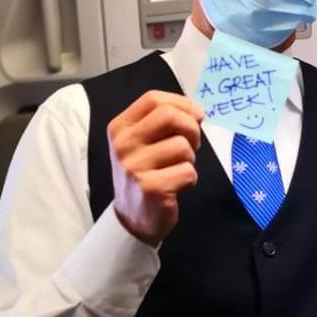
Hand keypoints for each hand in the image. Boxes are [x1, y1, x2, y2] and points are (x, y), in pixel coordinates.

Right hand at [108, 91, 204, 245]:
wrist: (132, 217)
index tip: (197, 115)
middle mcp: (123, 144)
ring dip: (190, 158)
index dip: (182, 103)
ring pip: (182, 146)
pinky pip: (187, 171)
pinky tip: (177, 185)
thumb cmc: (144, 174)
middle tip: (193, 144)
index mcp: (120, 128)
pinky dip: (190, 178)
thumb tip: (196, 112)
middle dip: (191, 128)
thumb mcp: (142, 143)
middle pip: (169, 116)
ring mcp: (134, 166)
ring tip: (177, 168)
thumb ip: (163, 123)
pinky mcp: (150, 188)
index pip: (153, 99)